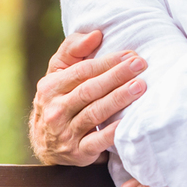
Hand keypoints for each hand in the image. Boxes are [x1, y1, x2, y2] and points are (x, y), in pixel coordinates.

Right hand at [29, 30, 148, 165]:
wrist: (46, 143)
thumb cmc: (59, 98)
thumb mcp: (59, 72)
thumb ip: (74, 49)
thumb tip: (96, 34)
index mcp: (50, 87)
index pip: (82, 72)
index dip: (107, 62)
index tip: (130, 54)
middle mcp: (55, 110)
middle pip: (90, 90)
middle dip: (117, 76)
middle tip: (140, 65)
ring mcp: (65, 133)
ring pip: (95, 113)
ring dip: (119, 99)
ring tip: (140, 87)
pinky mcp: (78, 152)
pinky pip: (97, 142)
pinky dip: (112, 132)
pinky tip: (128, 122)